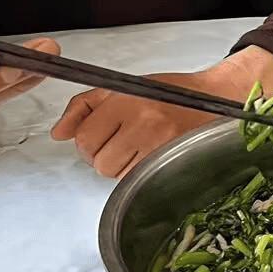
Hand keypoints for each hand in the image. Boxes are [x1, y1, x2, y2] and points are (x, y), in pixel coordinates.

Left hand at [51, 47, 272, 179]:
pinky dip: (138, 174)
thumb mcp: (122, 89)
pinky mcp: (173, 162)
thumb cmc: (168, 94)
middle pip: (98, 161)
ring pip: (116, 175)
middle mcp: (144, 123)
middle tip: (122, 142)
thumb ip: (84, 107)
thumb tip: (58, 133)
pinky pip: (137, 181)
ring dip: (122, 166)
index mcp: (128, 101)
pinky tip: (151, 157)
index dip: (87, 141)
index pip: (85, 138)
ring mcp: (161, 145)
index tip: (101, 134)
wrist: (215, 98)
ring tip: (140, 148)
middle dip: (104, 155)